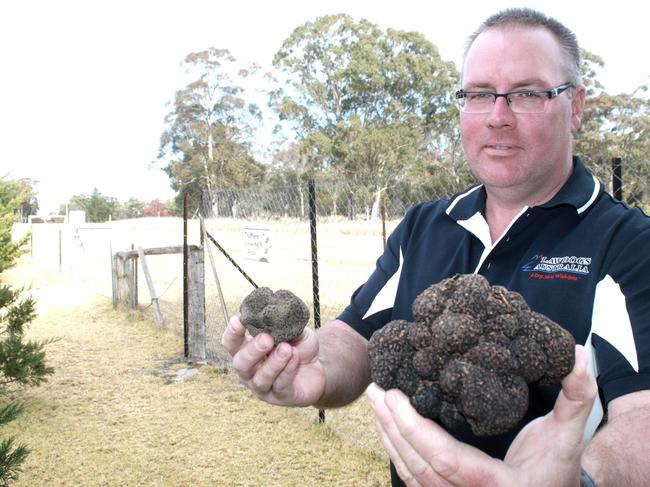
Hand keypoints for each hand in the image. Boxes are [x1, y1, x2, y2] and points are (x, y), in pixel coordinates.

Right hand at [221, 316, 325, 406]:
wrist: (318, 368)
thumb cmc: (298, 347)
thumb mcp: (294, 330)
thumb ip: (284, 323)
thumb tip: (279, 312)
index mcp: (247, 350)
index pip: (232, 343)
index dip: (232, 333)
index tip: (238, 320)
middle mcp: (250, 371)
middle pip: (240, 364)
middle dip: (252, 350)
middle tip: (266, 339)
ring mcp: (263, 387)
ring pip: (260, 379)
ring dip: (273, 362)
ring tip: (287, 349)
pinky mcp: (280, 397)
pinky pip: (281, 385)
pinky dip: (288, 370)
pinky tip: (295, 357)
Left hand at [366, 345, 596, 486]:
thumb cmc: (559, 468)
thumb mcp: (568, 436)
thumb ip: (577, 398)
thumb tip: (579, 354)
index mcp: (498, 486)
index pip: (447, 460)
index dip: (415, 429)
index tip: (393, 396)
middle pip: (419, 467)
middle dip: (392, 428)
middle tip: (375, 391)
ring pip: (412, 476)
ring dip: (389, 438)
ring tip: (375, 403)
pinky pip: (415, 479)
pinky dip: (398, 452)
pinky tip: (388, 428)